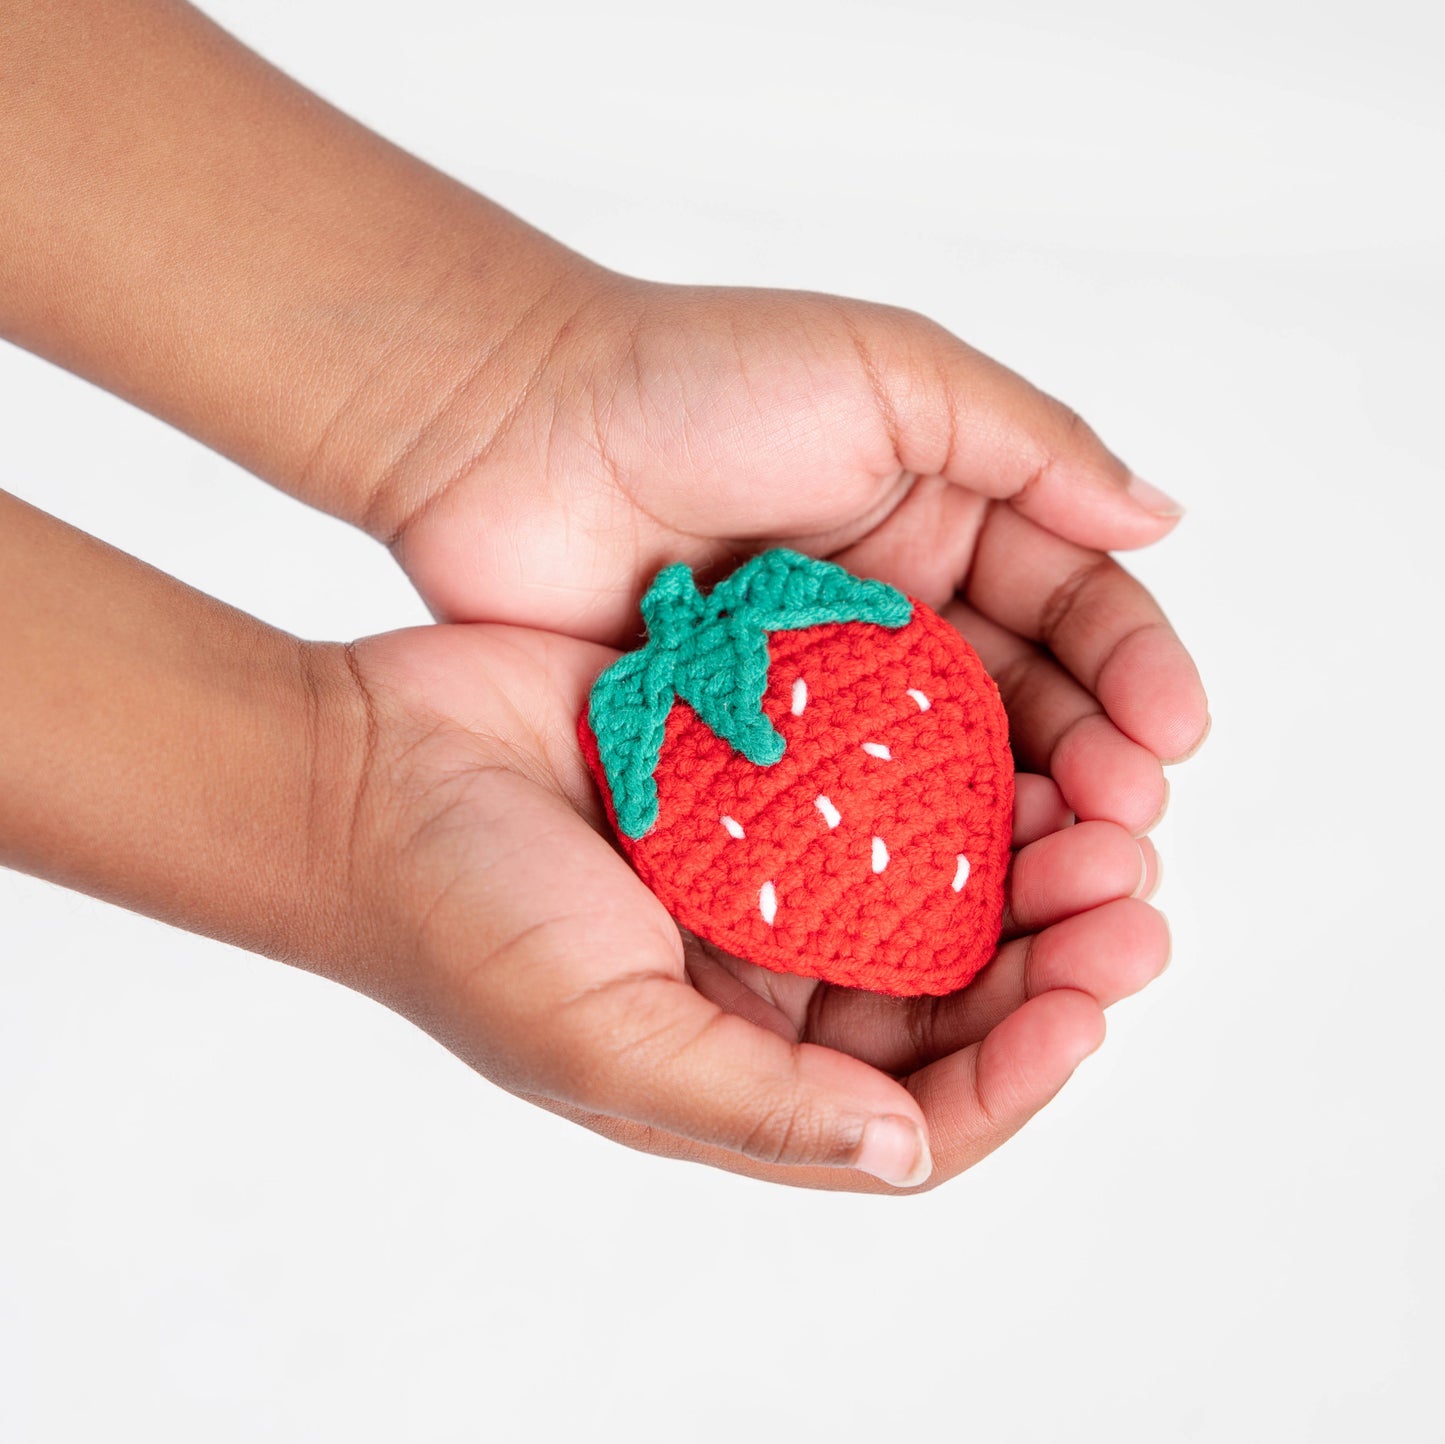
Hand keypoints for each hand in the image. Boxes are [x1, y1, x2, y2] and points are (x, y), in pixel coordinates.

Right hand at [340, 620, 1169, 1191]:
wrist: (367, 767)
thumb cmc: (454, 920)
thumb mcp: (597, 1041)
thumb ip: (754, 1106)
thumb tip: (906, 1152)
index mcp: (740, 1065)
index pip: (918, 1107)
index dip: (1017, 1071)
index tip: (1088, 1006)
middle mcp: (769, 976)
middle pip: (952, 991)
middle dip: (1053, 954)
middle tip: (1128, 894)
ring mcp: (767, 867)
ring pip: (935, 879)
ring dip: (1022, 856)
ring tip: (1097, 819)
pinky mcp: (756, 769)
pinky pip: (877, 773)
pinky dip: (947, 766)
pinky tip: (1007, 740)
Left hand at [373, 277, 1209, 834]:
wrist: (510, 432)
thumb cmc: (692, 380)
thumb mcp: (887, 372)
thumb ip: (1029, 443)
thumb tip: (1160, 520)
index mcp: (941, 521)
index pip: (1073, 608)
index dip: (1132, 671)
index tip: (1172, 734)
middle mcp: (890, 618)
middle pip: (1024, 710)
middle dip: (1091, 767)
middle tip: (1128, 829)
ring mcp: (819, 695)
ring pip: (944, 779)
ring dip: (1016, 829)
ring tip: (1067, 875)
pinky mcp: (746, 754)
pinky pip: (841, 817)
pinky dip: (901, 856)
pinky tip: (951, 896)